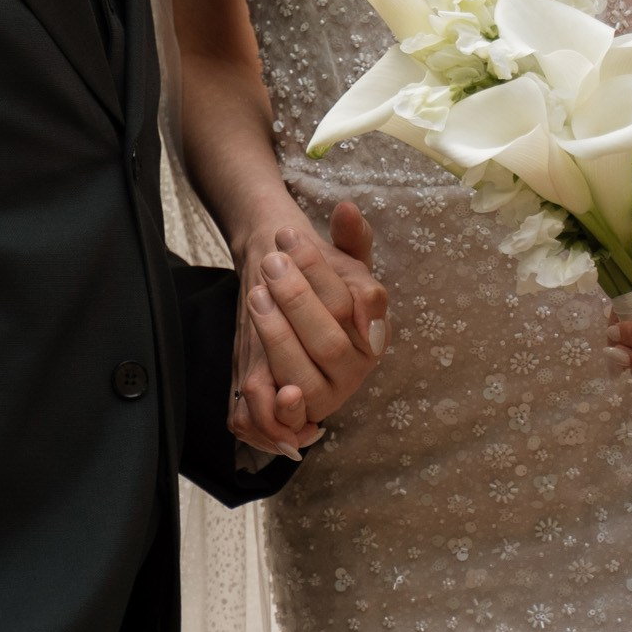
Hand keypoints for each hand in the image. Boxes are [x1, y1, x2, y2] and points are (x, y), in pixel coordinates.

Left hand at [229, 200, 388, 455]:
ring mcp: (325, 397)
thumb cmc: (321, 286)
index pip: (350, 305)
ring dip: (277, 337)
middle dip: (296, 302)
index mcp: (373, 336)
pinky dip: (276, 409)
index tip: (288, 239)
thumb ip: (351, 236)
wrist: (293, 316)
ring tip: (257, 295)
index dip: (316, 271)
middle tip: (270, 265)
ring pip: (303, 376)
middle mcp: (354, 371)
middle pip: (328, 343)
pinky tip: (267, 385)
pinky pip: (287, 420)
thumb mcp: (340, 259)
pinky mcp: (295, 416)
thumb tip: (347, 211)